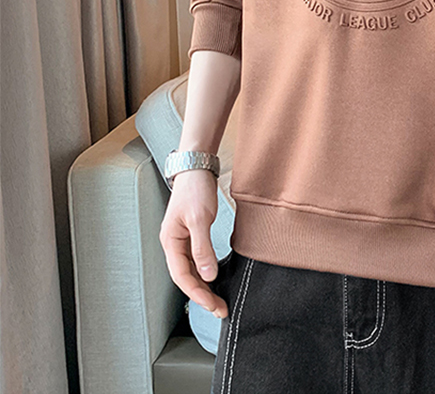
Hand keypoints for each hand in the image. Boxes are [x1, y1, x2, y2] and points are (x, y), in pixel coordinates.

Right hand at [159, 169, 227, 318]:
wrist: (197, 168)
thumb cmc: (195, 190)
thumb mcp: (200, 219)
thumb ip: (203, 248)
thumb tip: (207, 276)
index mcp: (170, 241)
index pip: (182, 276)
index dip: (197, 294)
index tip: (213, 306)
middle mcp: (173, 244)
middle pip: (186, 277)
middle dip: (202, 296)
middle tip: (221, 310)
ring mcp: (181, 240)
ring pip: (190, 271)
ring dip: (204, 287)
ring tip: (218, 301)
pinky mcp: (191, 235)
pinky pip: (196, 260)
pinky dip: (205, 272)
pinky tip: (214, 280)